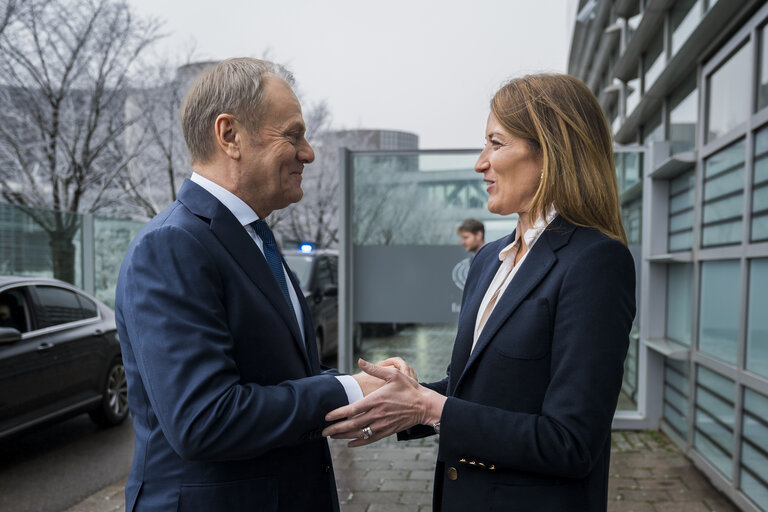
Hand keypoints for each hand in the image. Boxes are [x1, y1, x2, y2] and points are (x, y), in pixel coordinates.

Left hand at [322, 359, 445, 446]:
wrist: (424, 405)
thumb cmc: (408, 388)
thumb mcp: (393, 374)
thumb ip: (374, 369)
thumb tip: (360, 360)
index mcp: (376, 400)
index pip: (352, 409)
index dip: (338, 414)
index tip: (327, 417)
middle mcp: (377, 414)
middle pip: (352, 425)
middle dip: (336, 429)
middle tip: (323, 432)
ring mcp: (382, 425)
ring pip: (359, 434)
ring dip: (344, 436)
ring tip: (332, 437)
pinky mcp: (387, 431)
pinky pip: (370, 440)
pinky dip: (359, 442)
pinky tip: (350, 444)